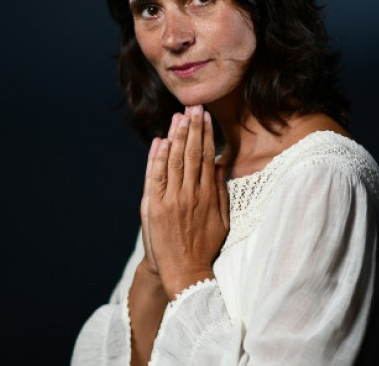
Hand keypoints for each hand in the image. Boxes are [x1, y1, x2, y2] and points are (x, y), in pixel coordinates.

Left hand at [147, 105, 229, 299]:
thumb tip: (221, 164)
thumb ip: (221, 190)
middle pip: (192, 153)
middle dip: (192, 128)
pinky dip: (158, 158)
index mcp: (209, 196)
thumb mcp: (222, 219)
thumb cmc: (205, 246)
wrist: (184, 271)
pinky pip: (156, 177)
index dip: (206, 134)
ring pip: (175, 161)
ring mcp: (172, 200)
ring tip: (178, 116)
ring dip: (176, 136)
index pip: (207, 156)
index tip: (205, 116)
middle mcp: (191, 194)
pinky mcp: (156, 207)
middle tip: (193, 106)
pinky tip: (161, 141)